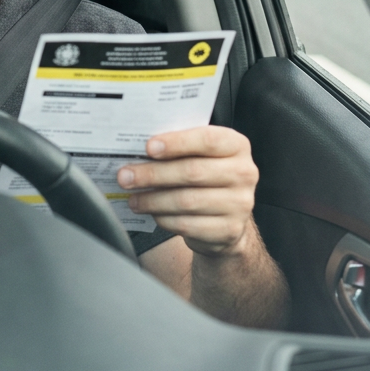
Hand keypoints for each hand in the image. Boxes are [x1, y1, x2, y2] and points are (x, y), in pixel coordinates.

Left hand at [117, 126, 258, 257]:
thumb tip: (135, 148)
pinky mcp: (230, 230)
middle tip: (125, 176)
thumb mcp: (197, 154)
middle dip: (153, 174)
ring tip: (132, 198)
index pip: (207, 140)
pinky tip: (151, 213)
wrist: (225, 215)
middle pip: (192, 172)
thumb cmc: (203, 174)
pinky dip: (164, 219)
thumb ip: (177, 147)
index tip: (148, 147)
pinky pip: (188, 225)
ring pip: (187, 201)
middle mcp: (244, 173)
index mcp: (236, 145)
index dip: (176, 143)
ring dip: (153, 200)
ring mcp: (240, 204)